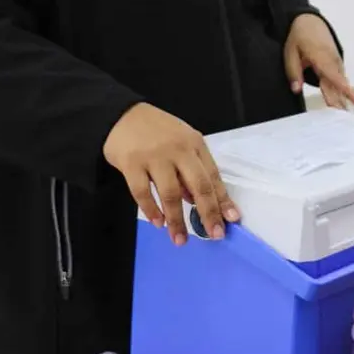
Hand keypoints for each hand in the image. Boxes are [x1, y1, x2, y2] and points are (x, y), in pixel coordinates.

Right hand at [103, 103, 239, 245]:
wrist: (121, 115)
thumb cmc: (156, 131)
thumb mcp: (181, 143)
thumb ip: (190, 169)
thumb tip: (196, 201)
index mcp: (195, 145)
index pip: (213, 176)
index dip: (223, 199)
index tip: (231, 219)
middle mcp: (179, 150)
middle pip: (199, 186)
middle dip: (208, 213)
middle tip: (214, 234)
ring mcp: (155, 156)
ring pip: (171, 193)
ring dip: (177, 219)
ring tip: (180, 239)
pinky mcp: (131, 163)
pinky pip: (142, 192)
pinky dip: (151, 210)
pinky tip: (158, 222)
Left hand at [283, 14, 353, 108]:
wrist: (310, 21)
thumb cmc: (300, 36)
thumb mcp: (290, 52)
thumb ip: (293, 71)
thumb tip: (296, 89)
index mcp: (320, 57)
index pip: (334, 77)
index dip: (344, 90)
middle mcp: (332, 61)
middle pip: (338, 84)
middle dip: (342, 99)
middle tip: (345, 114)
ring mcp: (336, 62)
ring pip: (340, 82)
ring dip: (342, 96)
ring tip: (346, 110)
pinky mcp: (336, 63)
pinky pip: (339, 78)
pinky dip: (341, 89)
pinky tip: (342, 100)